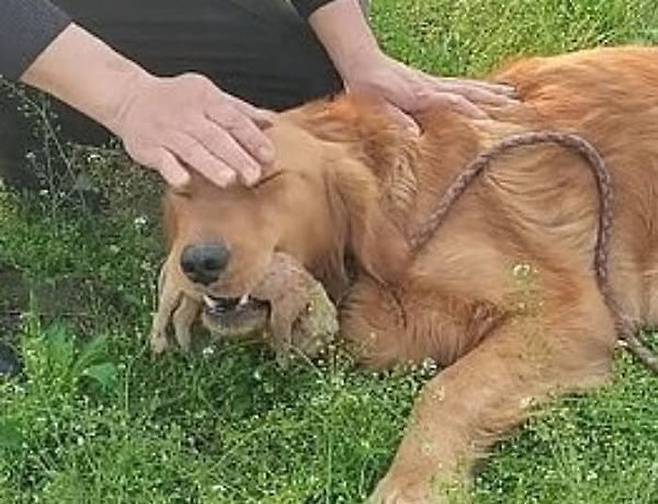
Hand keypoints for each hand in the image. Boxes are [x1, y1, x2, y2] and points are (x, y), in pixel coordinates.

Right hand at [109, 73, 274, 187]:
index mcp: (206, 99)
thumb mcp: (209, 95)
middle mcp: (187, 115)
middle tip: (254, 175)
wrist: (129, 97)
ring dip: (210, 165)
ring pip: (191, 149)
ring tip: (228, 180)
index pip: (233, 119)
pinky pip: (162, 160)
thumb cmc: (176, 100)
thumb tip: (270, 122)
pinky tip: (185, 181)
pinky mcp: (148, 147)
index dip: (252, 137)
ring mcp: (167, 131)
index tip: (268, 155)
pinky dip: (173, 170)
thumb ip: (239, 110)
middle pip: (215, 137)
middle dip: (236, 156)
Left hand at [342, 52, 517, 120]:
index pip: (455, 104)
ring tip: (516, 98)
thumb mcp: (378, 108)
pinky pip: (463, 85)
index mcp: (423, 96)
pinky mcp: (433, 84)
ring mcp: (435, 84)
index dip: (474, 114)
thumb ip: (397, 120)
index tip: (493, 125)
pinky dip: (481, 88)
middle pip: (471, 93)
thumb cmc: (368, 88)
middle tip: (519, 109)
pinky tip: (492, 91)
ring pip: (470, 87)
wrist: (363, 63)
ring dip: (493, 93)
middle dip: (495, 102)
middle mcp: (434, 88)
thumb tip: (415, 137)